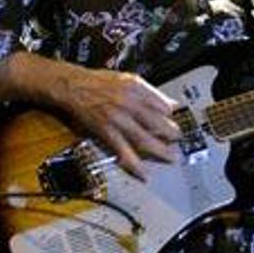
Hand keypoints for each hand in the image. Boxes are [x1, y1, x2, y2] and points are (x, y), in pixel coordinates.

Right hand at [56, 66, 180, 179]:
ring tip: (170, 157)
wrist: (74, 86)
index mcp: (136, 88)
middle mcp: (129, 103)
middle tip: (179, 140)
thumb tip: (170, 103)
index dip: (170, 114)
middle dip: (171, 133)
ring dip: (159, 150)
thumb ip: (150, 92)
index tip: (175, 120)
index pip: (162, 105)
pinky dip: (135, 164)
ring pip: (144, 138)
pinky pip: (123, 150)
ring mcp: (118, 119)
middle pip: (156, 122)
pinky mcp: (106, 132)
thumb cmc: (100, 82)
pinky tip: (144, 173)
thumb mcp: (129, 79)